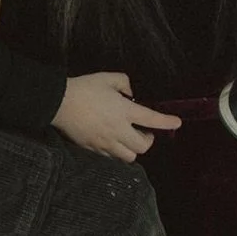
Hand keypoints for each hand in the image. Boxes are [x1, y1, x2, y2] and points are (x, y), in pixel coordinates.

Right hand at [51, 72, 181, 162]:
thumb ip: (125, 83)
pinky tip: (113, 141)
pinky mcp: (94, 149)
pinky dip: (117, 152)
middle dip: (148, 140)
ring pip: (129, 157)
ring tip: (128, 138)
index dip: (167, 122)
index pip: (152, 119)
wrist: (59, 103)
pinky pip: (112, 157)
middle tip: (144, 131)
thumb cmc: (84, 88)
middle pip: (143, 147)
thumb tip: (131, 94)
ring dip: (133, 149)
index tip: (177, 123)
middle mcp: (118, 130)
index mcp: (124, 111)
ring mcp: (106, 143)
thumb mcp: (108, 78)